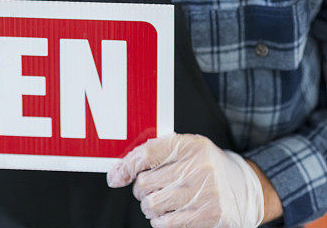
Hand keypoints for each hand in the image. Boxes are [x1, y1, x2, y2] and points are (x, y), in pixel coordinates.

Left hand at [107, 133, 264, 227]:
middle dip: (141, 190)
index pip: (148, 153)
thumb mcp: (188, 150)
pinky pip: (168, 224)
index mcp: (191, 145)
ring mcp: (204, 193)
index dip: (127, 166)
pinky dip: (161, 222)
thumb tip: (118, 172)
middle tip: (149, 190)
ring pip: (153, 205)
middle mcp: (198, 166)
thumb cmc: (210, 167)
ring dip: (150, 207)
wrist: (247, 189)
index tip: (116, 176)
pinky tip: (168, 216)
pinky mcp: (209, 216)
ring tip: (160, 203)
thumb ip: (157, 153)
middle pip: (146, 182)